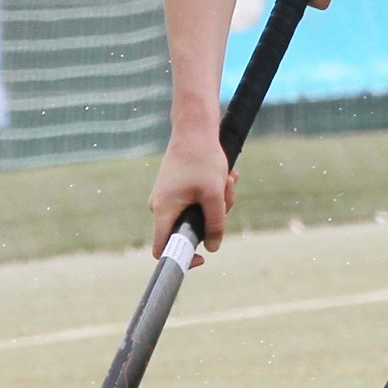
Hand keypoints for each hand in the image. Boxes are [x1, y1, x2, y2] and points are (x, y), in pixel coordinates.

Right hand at [148, 126, 237, 260]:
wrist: (194, 129)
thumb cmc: (202, 159)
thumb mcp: (214, 194)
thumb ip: (215, 224)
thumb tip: (212, 247)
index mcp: (163, 210)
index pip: (162, 248)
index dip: (180, 258)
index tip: (201, 257)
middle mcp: (161, 206)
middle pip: (187, 230)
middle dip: (212, 219)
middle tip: (225, 198)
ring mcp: (168, 197)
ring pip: (196, 214)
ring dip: (217, 203)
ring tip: (226, 180)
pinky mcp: (176, 189)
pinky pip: (196, 202)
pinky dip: (212, 194)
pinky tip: (223, 176)